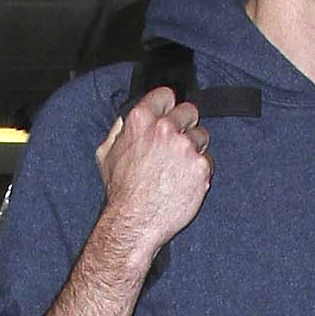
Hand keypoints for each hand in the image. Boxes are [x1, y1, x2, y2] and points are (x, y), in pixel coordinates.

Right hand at [94, 86, 213, 258]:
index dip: (167, 106)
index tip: (168, 115)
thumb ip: (119, 131)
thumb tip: (126, 119)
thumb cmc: (120, 191)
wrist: (134, 220)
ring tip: (177, 169)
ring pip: (202, 135)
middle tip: (174, 146)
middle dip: (184, 126)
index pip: (166, 94)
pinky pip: (208, 161)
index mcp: (140, 120)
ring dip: (193, 149)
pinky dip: (199, 171)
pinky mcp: (202, 166)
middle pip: (189, 111)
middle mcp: (165, 129)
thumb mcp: (106, 154)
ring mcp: (186, 147)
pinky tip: (183, 182)